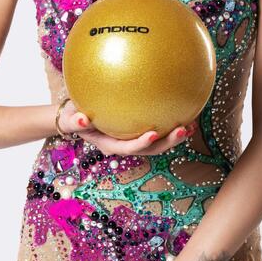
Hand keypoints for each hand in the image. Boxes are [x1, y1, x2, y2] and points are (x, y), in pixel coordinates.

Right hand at [56, 98, 194, 155]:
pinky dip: (171, 123)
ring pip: (159, 142)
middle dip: (169, 142)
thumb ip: (74, 121)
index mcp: (110, 145)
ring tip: (191, 126)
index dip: (142, 143)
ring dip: (175, 137)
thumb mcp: (70, 119)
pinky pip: (158, 129)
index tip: (154, 133)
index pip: (128, 148)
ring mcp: (134, 138)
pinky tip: (184, 111)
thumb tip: (82, 119)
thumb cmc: (73, 116)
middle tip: (183, 130)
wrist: (77, 116)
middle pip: (151, 149)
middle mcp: (125, 144)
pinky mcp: (139, 129)